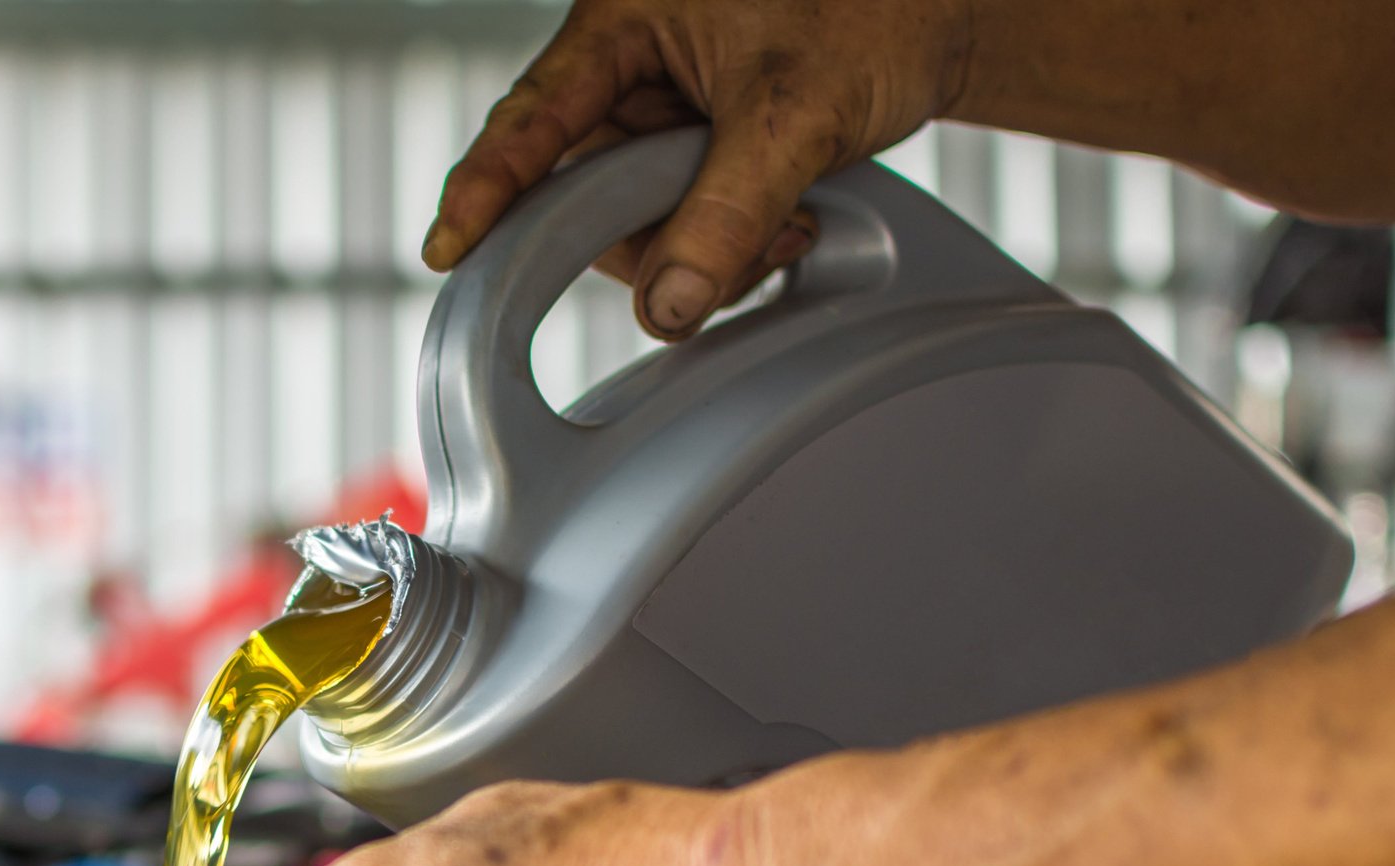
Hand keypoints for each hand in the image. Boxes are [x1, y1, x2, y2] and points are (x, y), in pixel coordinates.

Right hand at [422, 0, 975, 339]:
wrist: (947, 13)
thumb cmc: (874, 7)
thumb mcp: (797, 110)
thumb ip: (726, 211)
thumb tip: (665, 307)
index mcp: (621, 20)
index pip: (531, 119)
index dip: (486, 188)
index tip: (446, 250)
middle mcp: (626, 66)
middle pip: (582, 190)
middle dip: (654, 236)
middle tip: (741, 244)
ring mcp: (659, 112)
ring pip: (633, 221)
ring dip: (703, 248)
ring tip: (786, 219)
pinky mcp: (694, 149)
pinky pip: (678, 224)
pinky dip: (728, 242)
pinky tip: (785, 219)